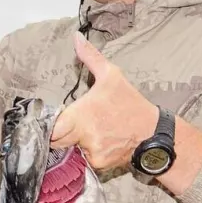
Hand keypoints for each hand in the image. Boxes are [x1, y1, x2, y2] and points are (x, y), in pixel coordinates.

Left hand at [50, 33, 159, 173]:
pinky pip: (84, 158)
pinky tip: (102, 140)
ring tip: (94, 129)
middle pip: (57, 140)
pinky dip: (88, 151)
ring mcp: (92, 152)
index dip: (48, 124)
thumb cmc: (130, 104)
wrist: (153, 132)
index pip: (52, 128)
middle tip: (73, 122)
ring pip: (71, 149)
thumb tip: (76, 38)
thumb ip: (90, 57)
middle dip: (61, 132)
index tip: (53, 118)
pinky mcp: (99, 163)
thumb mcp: (112, 76)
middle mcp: (84, 136)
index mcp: (82, 115)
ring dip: (75, 141)